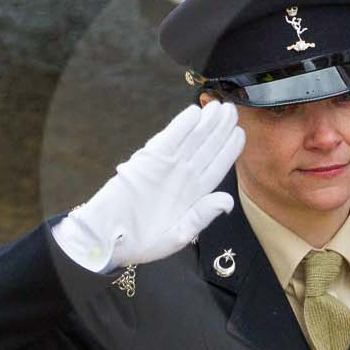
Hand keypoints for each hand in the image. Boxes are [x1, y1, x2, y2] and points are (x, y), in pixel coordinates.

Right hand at [52, 101, 243, 271]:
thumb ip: (202, 217)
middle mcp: (184, 177)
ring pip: (191, 140)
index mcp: (195, 194)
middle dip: (221, 129)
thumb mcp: (178, 235)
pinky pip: (169, 140)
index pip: (217, 167)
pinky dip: (181, 126)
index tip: (241, 133)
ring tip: (219, 107)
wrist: (109, 239)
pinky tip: (194, 113)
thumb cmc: (143, 242)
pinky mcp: (148, 161)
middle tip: (233, 110)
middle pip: (207, 148)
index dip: (230, 150)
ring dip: (206, 123)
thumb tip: (227, 201)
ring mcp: (167, 167)